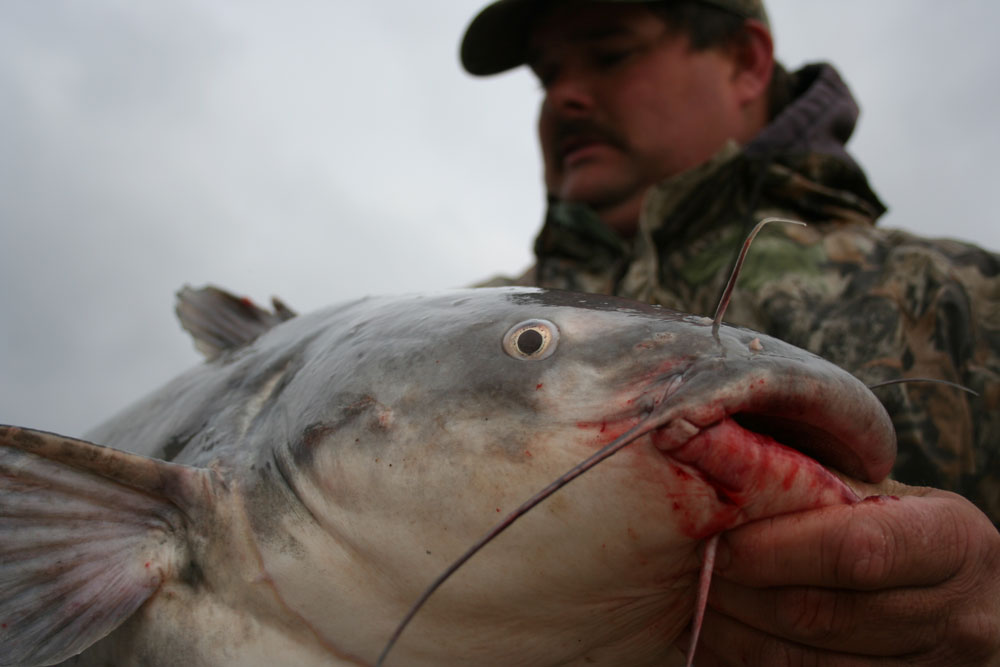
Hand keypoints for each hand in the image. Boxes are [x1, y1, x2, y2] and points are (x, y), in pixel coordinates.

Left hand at [678, 483, 999, 665]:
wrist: (975, 601)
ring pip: (806, 665)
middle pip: (821, 614)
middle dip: (741, 591)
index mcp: (955, 542)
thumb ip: (829, 488)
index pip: (857, 549)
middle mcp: (957, 617)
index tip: (722, 541)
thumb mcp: (896, 498)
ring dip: (735, 635)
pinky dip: (749, 664)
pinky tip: (719, 639)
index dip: (778, 549)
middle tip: (694, 567)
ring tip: (696, 602)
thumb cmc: (912, 531)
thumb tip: (730, 472)